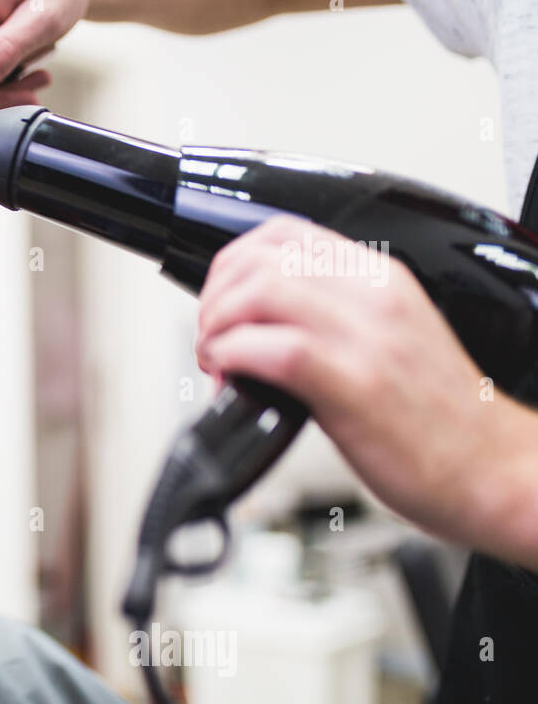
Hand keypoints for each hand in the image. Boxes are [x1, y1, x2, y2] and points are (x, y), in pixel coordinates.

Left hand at [194, 215, 537, 568]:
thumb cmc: (438, 420)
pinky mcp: (356, 383)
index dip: (230, 264)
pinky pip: (273, 349)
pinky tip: (232, 380)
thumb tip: (254, 327)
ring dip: (216, 327)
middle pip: (259, 260)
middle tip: (210, 338)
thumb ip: (327, 320)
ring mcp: (367, 336)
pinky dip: (233, 358)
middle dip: (212, 298)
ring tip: (216, 361)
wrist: (493, 469)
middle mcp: (374, 295)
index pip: (283, 234)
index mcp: (379, 278)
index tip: (219, 303)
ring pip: (259, 293)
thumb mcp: (385, 342)